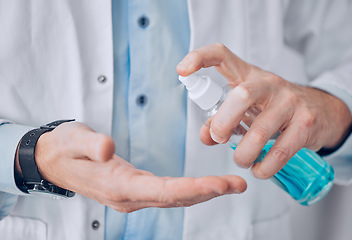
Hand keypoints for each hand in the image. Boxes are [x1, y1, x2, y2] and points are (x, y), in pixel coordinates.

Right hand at [16, 121, 245, 212]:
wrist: (52, 160)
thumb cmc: (64, 148)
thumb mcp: (73, 139)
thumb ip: (90, 144)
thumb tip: (107, 148)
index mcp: (117, 185)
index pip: (162, 190)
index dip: (192, 188)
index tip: (219, 184)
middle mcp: (128, 196)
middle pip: (175, 197)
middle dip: (208, 192)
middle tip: (237, 184)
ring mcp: (132, 196)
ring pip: (174, 198)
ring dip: (204, 193)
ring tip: (231, 185)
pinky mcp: (135, 190)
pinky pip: (168, 193)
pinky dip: (190, 190)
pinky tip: (205, 186)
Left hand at [177, 43, 351, 178]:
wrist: (321, 110)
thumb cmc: (273, 108)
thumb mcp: (246, 107)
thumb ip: (221, 120)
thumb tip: (206, 136)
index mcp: (248, 75)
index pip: (222, 55)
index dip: (200, 58)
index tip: (182, 71)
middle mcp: (270, 84)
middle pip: (241, 96)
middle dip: (223, 123)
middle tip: (219, 138)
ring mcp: (290, 102)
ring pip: (260, 131)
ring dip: (243, 154)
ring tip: (242, 160)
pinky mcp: (306, 123)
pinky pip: (280, 151)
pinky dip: (264, 167)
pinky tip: (260, 169)